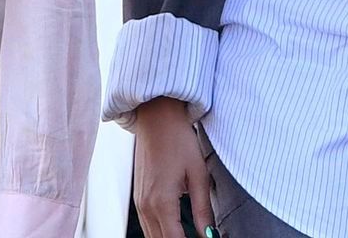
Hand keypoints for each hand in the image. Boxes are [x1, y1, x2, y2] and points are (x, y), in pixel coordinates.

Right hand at [131, 97, 214, 237]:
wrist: (157, 121)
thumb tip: (208, 234)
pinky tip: (174, 233)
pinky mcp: (138, 198)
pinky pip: (147, 226)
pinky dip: (160, 234)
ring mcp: (139, 203)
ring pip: (152, 237)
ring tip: (186, 237)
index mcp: (162, 202)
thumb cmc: (178, 141)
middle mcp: (146, 206)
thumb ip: (203, 209)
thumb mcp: (198, 175)